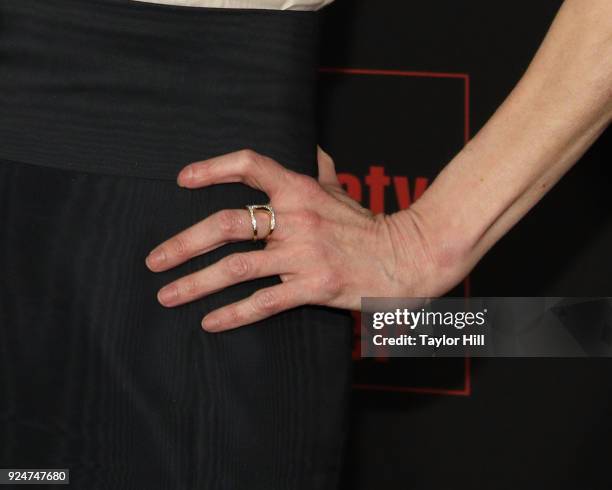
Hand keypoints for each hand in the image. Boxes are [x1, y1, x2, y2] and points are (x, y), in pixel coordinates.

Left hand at [145, 148, 457, 331]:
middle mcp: (296, 218)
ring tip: (167, 295)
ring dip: (195, 283)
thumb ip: (318, 168)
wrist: (407, 256)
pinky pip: (264, 302)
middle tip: (154, 260)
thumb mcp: (340, 189)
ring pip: (237, 267)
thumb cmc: (368, 224)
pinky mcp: (313, 286)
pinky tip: (210, 322)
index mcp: (300, 190)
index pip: (249, 165)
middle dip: (183, 243)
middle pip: (226, 224)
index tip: (182, 180)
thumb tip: (307, 148)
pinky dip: (233, 314)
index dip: (212, 168)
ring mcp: (303, 254)